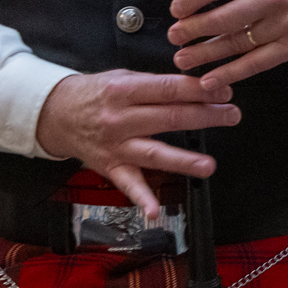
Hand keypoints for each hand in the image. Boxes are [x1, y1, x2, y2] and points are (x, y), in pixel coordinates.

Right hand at [35, 71, 240, 218]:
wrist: (55, 114)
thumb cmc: (96, 93)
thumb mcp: (123, 77)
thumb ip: (156, 84)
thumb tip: (198, 87)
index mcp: (125, 90)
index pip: (168, 89)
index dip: (198, 90)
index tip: (223, 90)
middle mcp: (120, 118)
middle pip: (168, 118)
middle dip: (204, 116)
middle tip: (232, 115)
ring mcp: (116, 146)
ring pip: (154, 153)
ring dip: (183, 160)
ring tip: (208, 165)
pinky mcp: (111, 168)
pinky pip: (129, 185)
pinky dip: (142, 199)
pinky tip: (155, 211)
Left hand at [168, 0, 287, 88]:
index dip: (190, 0)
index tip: (176, 9)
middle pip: (223, 18)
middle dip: (192, 29)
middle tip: (174, 36)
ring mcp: (284, 24)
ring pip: (236, 43)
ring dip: (205, 53)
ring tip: (184, 58)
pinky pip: (255, 63)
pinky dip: (230, 74)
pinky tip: (210, 79)